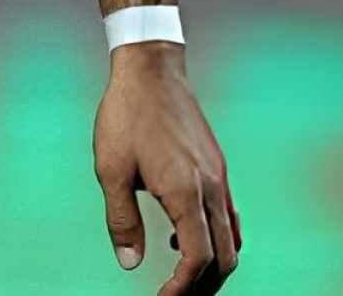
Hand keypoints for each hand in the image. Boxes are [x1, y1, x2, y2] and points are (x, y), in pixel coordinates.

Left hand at [93, 42, 238, 293]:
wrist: (151, 69)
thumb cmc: (127, 114)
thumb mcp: (111, 169)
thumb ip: (122, 220)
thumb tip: (130, 262)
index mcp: (185, 192)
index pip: (197, 259)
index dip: (182, 288)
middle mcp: (211, 187)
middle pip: (225, 257)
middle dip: (203, 286)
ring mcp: (218, 176)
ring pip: (232, 238)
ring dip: (213, 265)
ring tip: (183, 278)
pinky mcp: (217, 167)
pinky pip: (228, 215)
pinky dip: (216, 238)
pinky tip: (183, 235)